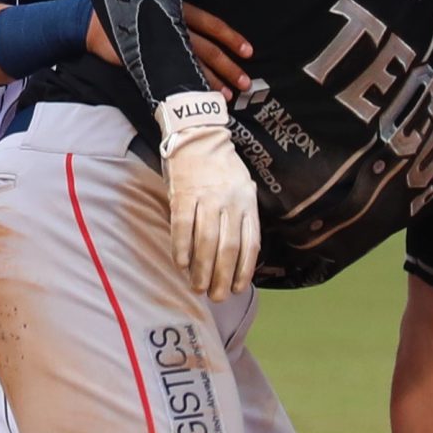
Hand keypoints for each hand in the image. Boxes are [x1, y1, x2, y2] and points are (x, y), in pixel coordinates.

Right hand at [86, 6, 251, 93]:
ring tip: (227, 96)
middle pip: (205, 48)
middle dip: (227, 67)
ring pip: (190, 63)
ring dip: (210, 81)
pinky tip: (196, 97)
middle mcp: (171, 25)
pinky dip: (184, 85)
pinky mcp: (143, 59)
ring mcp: (157, 44)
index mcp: (177, 8)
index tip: (249, 52)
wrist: (90, 23)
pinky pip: (168, 74)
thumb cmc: (126, 9)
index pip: (210, 24)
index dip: (230, 37)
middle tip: (245, 83)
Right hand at [152, 92, 259, 300]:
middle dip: (222, 277)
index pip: (250, 243)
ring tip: (198, 287)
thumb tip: (240, 254)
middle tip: (216, 297)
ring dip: (202, 269)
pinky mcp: (184, 195)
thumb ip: (243, 216)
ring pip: (206, 241)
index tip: (237, 288)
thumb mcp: (243, 187)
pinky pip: (183, 227)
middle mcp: (230, 202)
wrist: (199, 136)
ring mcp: (206, 198)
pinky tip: (181, 265)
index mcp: (247, 203)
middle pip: (228, 247)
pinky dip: (182, 248)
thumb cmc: (222, 167)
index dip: (244, 270)